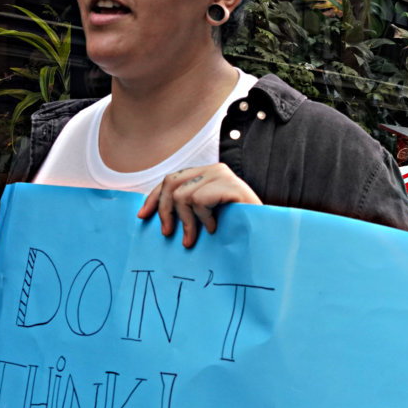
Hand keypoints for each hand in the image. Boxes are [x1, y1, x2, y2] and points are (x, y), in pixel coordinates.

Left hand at [137, 164, 261, 248]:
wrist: (264, 236)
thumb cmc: (234, 229)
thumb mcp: (205, 216)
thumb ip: (185, 208)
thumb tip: (149, 213)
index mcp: (206, 174)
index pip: (171, 179)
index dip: (154, 197)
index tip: (143, 216)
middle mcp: (214, 169)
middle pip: (171, 183)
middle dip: (164, 211)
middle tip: (168, 234)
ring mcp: (223, 175)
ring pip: (182, 195)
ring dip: (187, 222)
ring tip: (196, 237)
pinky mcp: (231, 185)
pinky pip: (199, 200)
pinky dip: (203, 219)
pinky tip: (214, 228)